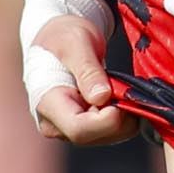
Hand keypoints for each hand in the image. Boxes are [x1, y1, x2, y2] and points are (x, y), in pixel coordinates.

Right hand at [29, 14, 139, 144]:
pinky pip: (111, 132)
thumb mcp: (76, 43)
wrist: (58, 39)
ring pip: (108, 136)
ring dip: (125, 115)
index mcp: (47, 104)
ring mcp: (69, 129)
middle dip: (120, 115)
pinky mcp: (85, 128)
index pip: (79, 129)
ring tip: (121, 87)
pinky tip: (121, 95)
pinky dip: (124, 116)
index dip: (107, 120)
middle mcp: (56, 125)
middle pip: (95, 135)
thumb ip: (88, 70)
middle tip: (127, 87)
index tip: (122, 97)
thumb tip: (102, 97)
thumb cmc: (63, 36)